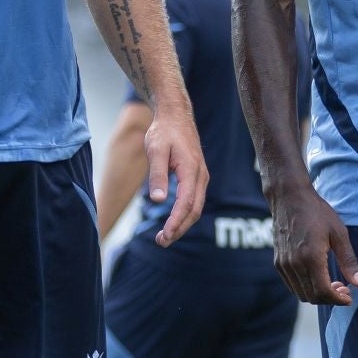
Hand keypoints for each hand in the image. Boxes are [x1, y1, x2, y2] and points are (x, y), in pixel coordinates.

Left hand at [143, 107, 207, 247]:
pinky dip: (184, 214)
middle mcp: (200, 175)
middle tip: (162, 242)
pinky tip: (172, 220)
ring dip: (182, 223)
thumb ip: (157, 175)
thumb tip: (158, 200)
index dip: (176, 223)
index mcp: (191, 170)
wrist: (175, 115)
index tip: (164, 236)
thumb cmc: (164, 131)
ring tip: (165, 236)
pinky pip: (194, 200)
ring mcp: (201, 176)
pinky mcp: (197, 176)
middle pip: (194, 210)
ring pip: (196, 207)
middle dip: (179, 229)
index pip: (186, 204)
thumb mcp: (156, 150)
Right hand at [270, 185, 357, 306]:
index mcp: (311, 257)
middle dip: (330, 298)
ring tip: (332, 283)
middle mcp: (294, 264)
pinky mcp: (278, 262)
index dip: (338, 300)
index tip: (349, 297)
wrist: (289, 197)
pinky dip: (306, 287)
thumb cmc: (317, 212)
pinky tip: (317, 276)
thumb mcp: (339, 233)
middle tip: (343, 289)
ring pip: (301, 294)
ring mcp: (284, 264)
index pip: (323, 292)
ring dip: (318, 294)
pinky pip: (292, 285)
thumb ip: (348, 261)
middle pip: (312, 297)